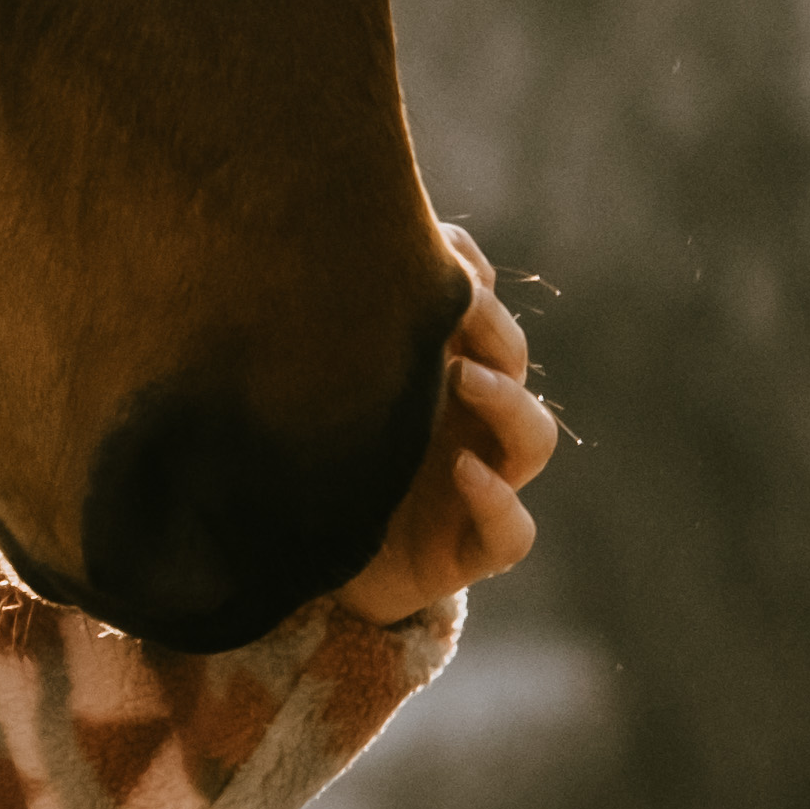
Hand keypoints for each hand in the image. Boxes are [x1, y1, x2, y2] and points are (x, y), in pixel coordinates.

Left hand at [336, 240, 552, 627]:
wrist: (303, 567)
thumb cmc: (307, 462)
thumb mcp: (304, 393)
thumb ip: (308, 338)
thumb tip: (276, 253)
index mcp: (438, 371)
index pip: (478, 309)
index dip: (471, 274)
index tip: (438, 241)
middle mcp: (471, 421)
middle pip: (511, 359)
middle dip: (491, 325)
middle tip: (456, 300)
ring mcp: (483, 483)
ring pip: (533, 438)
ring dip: (507, 400)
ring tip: (463, 375)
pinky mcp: (476, 549)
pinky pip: (514, 530)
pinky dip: (497, 501)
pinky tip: (465, 472)